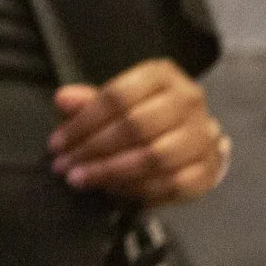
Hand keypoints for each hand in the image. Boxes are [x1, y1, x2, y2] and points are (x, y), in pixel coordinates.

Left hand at [49, 58, 230, 206]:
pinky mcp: (208, 168)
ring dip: (111, 173)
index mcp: (162, 75)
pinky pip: (170, 184)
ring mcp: (202, 136)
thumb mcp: (116, 101)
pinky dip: (137, 190)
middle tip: (64, 167)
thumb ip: (88, 101)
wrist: (190, 136)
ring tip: (82, 179)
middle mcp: (188, 101)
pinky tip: (112, 190)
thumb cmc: (145, 114)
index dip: (82, 123)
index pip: (117, 97)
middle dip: (92, 151)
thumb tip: (62, 99)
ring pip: (153, 158)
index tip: (57, 144)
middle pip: (134, 128)